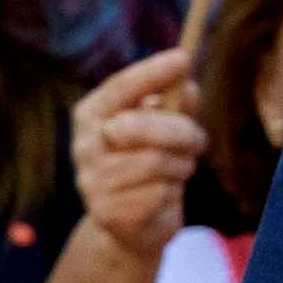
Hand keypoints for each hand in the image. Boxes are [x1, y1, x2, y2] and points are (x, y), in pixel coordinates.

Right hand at [67, 48, 205, 257]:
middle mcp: (84, 146)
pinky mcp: (107, 213)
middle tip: (198, 139)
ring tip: (178, 170)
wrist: (133, 224)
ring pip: (156, 163)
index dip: (150, 72)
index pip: (119, 88)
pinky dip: (172, 193)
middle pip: (141, 126)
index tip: (183, 58)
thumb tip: (188, 85)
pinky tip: (163, 196)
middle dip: (180, 131)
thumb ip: (176, 104)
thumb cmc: (149, 162)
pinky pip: (158, 195)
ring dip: (181, 166)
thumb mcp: (164, 126)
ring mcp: (92, 182)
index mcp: (91, 115)